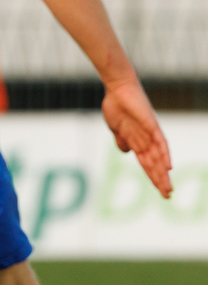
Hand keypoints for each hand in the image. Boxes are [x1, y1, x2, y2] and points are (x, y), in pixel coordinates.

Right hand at [102, 79, 171, 197]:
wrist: (117, 89)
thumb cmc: (116, 106)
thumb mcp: (116, 128)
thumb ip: (121, 140)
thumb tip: (126, 153)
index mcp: (138, 141)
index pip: (148, 163)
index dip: (153, 177)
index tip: (160, 191)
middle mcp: (147, 139)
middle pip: (155, 164)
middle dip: (160, 180)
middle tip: (168, 196)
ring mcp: (150, 133)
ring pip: (159, 157)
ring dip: (163, 173)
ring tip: (167, 187)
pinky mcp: (151, 125)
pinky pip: (160, 142)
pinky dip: (164, 154)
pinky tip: (168, 166)